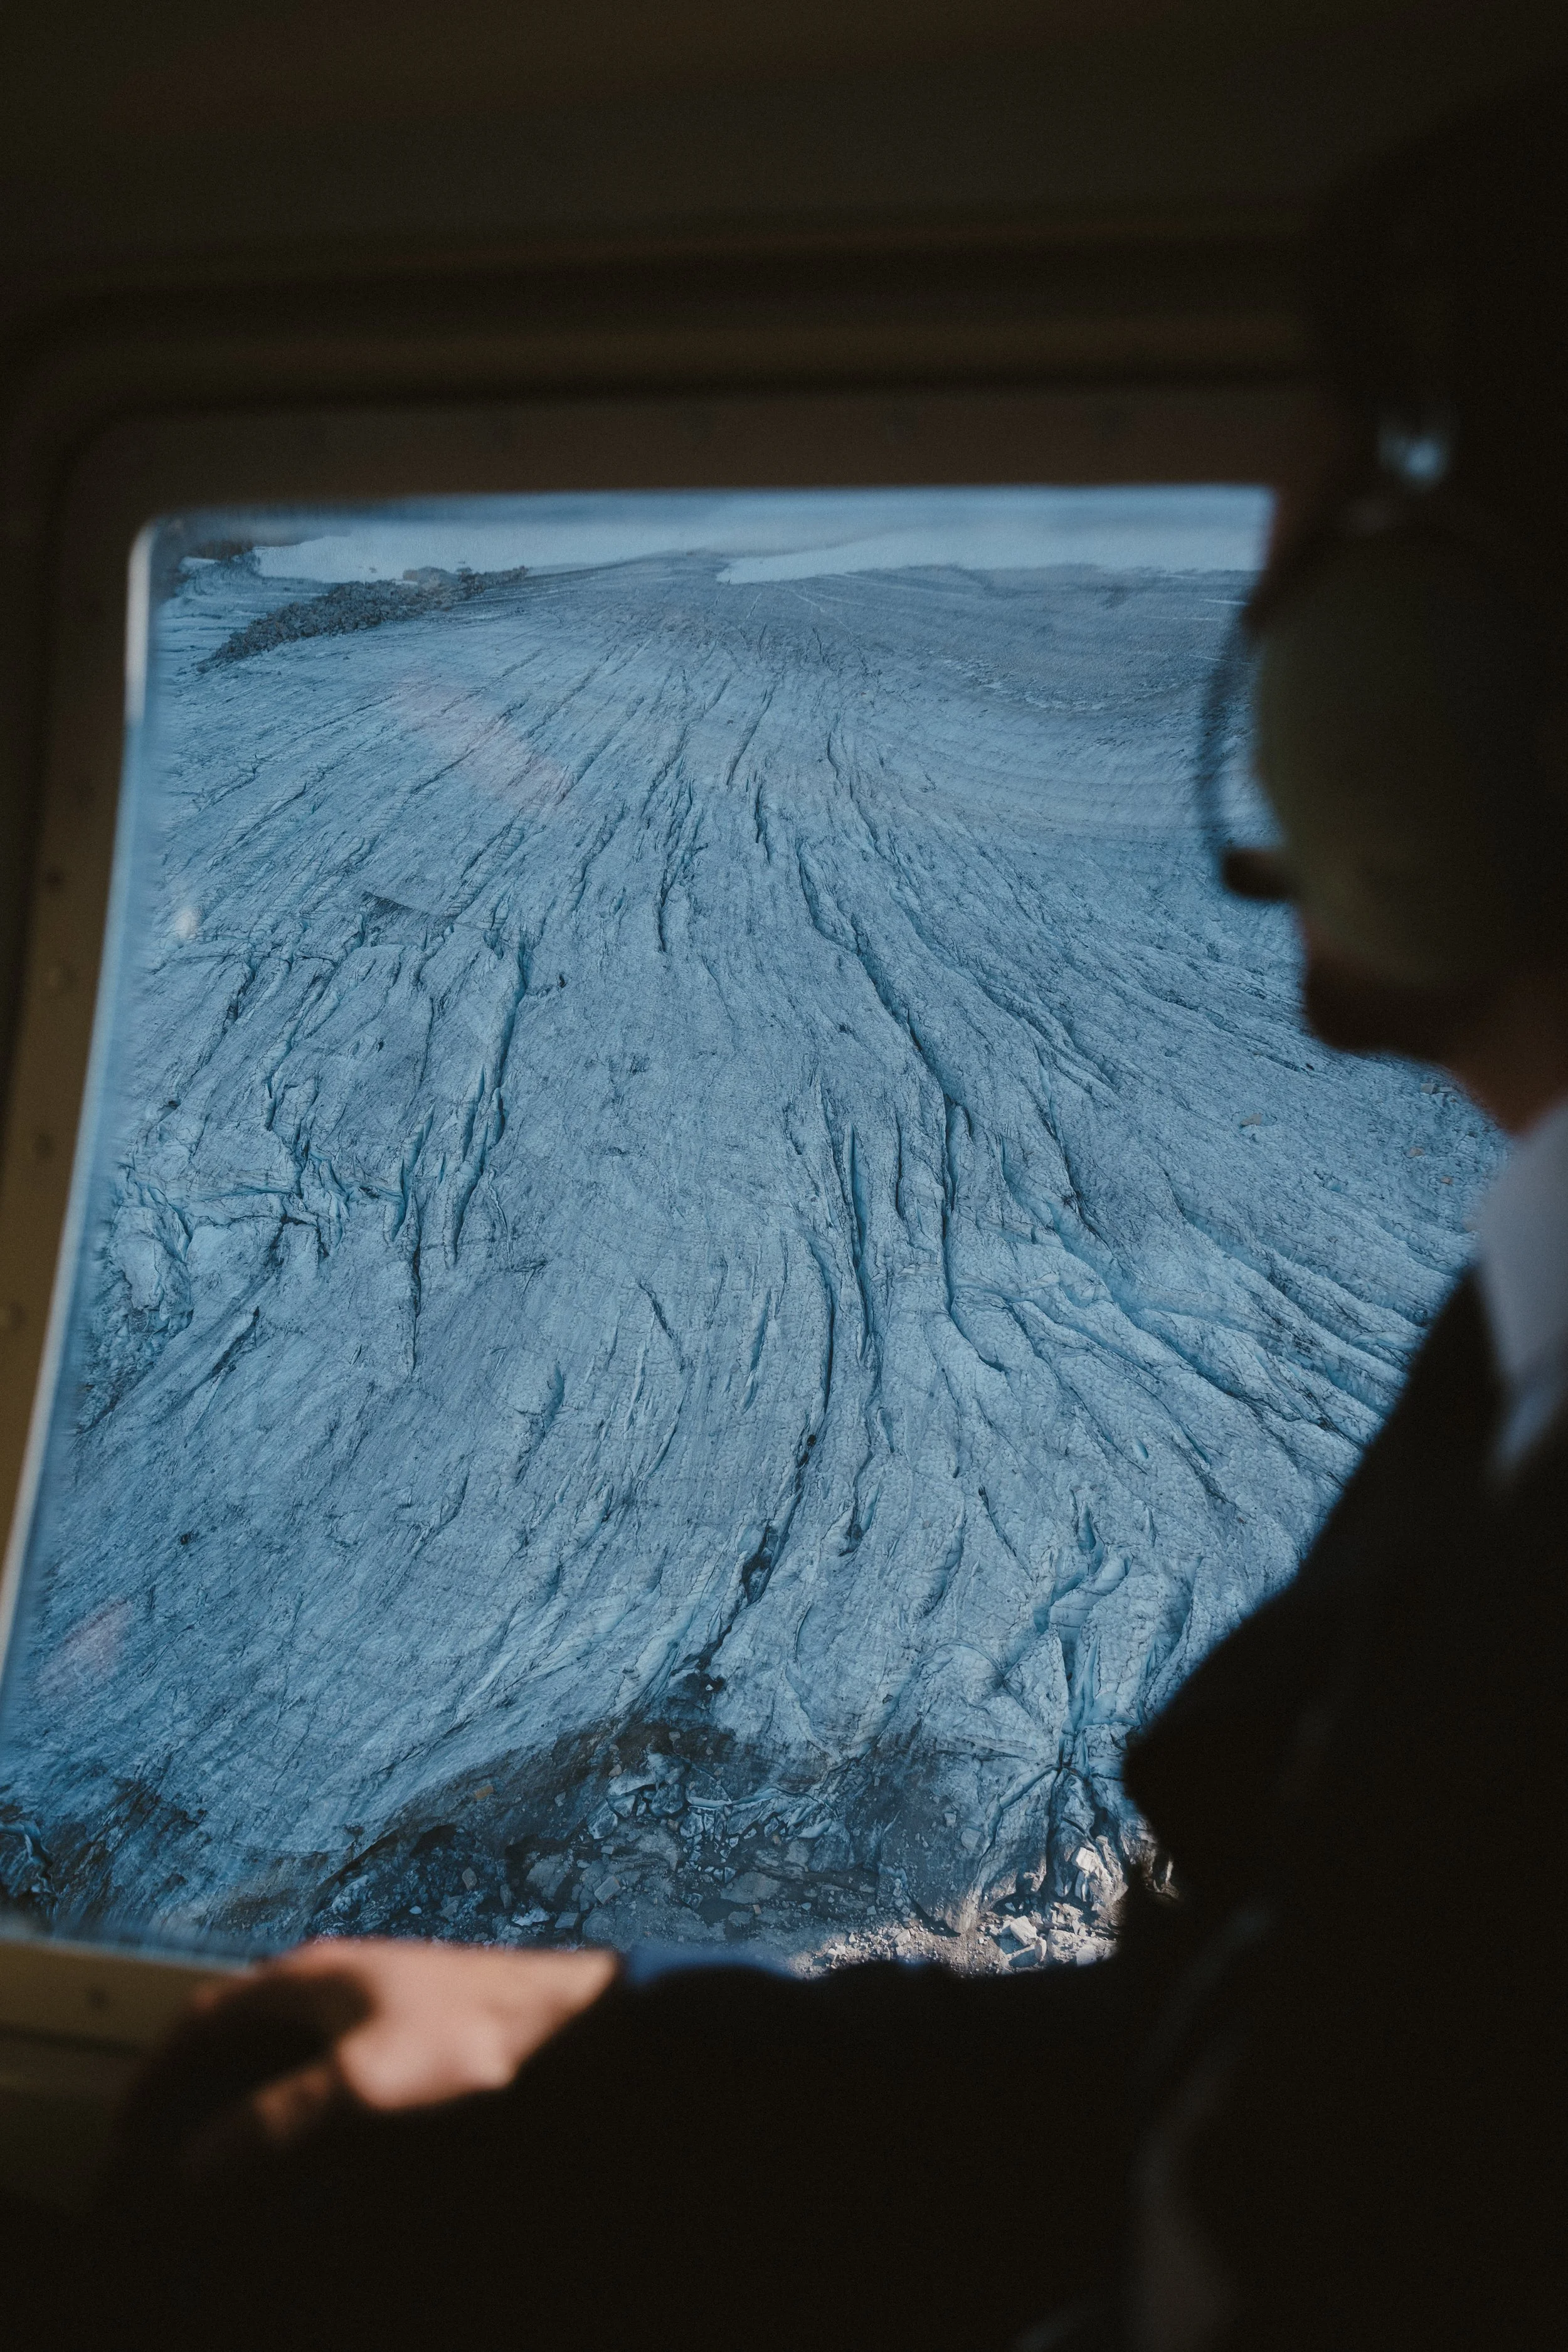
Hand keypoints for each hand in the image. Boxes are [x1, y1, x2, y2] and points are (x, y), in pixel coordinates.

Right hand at [119, 1937, 618, 2177]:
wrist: (560, 2018)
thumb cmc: (466, 2035)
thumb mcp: (362, 2082)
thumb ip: (277, 2119)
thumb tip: (195, 2166)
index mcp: (306, 1975)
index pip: (203, 2016)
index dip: (158, 2069)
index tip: (126, 2123)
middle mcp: (327, 1977)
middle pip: (234, 2028)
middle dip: (191, 2082)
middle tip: (163, 2145)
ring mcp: (364, 1997)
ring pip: (275, 2044)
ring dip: (238, 2091)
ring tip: (218, 2150)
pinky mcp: (397, 2024)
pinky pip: (315, 2059)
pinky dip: (285, 2096)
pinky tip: (297, 2135)